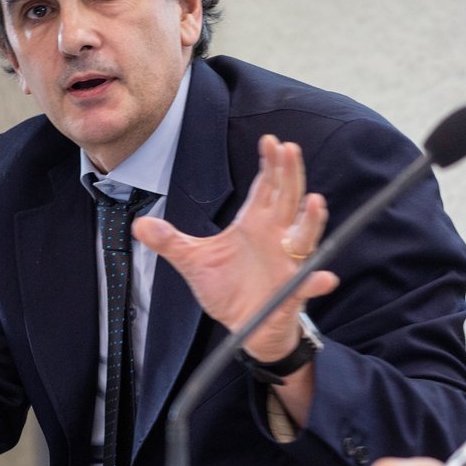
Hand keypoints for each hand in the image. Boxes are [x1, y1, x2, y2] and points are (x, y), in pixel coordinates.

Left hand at [133, 134, 337, 361]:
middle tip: (289, 149)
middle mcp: (276, 238)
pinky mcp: (292, 292)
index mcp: (254, 225)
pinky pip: (308, 285)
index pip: (265, 188)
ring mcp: (288, 263)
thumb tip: (140, 224)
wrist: (244, 325)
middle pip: (287, 199)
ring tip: (315, 202)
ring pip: (305, 236)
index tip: (270, 141)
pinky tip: (325, 277)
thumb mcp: (193, 261)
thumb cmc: (226, 287)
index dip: (270, 165)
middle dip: (289, 175)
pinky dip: (317, 281)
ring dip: (311, 220)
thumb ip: (169, 241)